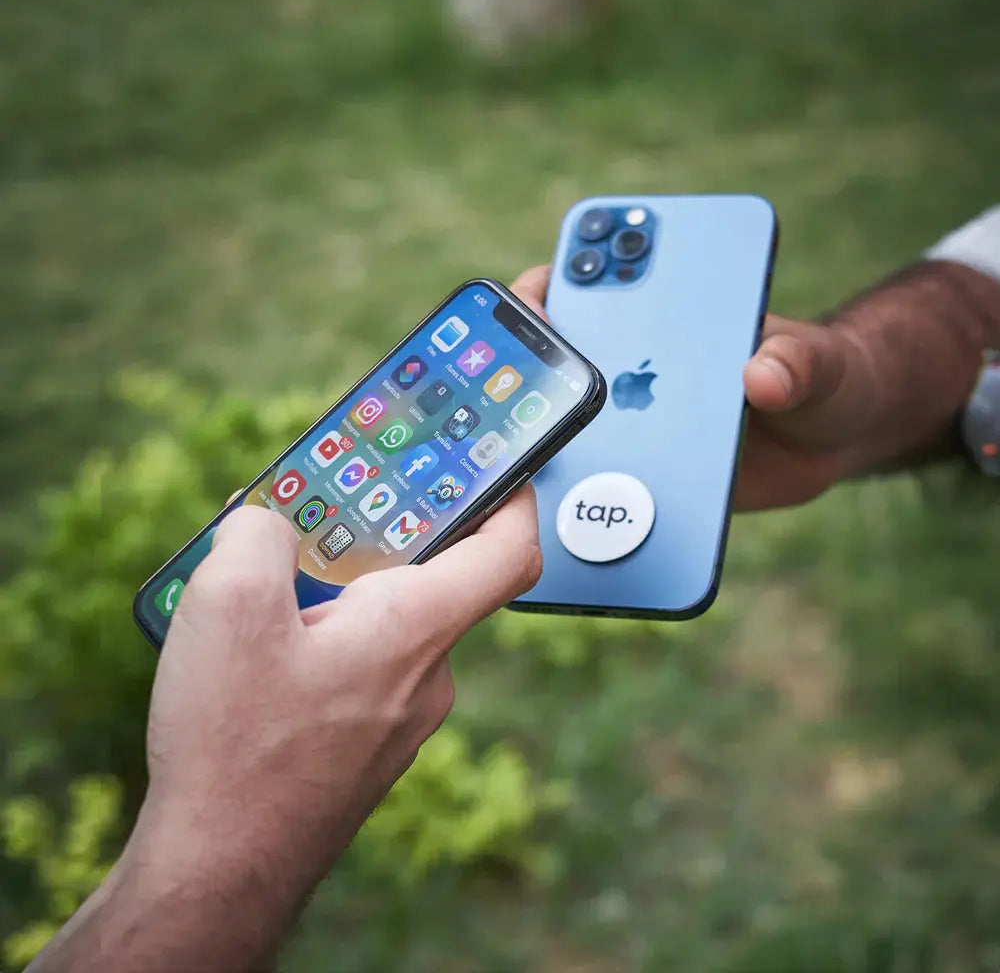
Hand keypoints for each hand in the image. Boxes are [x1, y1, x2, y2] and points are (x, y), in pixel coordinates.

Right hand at [32, 275, 545, 972]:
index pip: (509, 550)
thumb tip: (274, 524)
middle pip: (436, 578)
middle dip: (384, 536)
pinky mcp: (371, 744)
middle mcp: (426, 673)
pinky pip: (366, 667)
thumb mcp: (227, 604)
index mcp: (414, 626)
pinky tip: (265, 651)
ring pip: (391, 625)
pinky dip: (329, 640)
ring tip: (270, 590)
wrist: (221, 871)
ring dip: (342, 593)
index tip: (497, 461)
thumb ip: (261, 533)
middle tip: (326, 513)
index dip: (514, 494)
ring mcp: (402, 716)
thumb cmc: (235, 745)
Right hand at [508, 265, 871, 512]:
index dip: (545, 296)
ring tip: (553, 487)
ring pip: (578, 442)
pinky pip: (614, 493)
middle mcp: (635, 369)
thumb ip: (796, 360)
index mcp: (664, 319)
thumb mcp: (819, 359)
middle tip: (539, 417)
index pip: (585, 291)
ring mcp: (637, 426)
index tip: (536, 317)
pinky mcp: (651, 477)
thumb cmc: (825, 374)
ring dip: (558, 464)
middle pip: (562, 377)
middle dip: (534, 395)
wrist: (836, 441)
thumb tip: (762, 377)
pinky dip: (597, 512)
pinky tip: (591, 535)